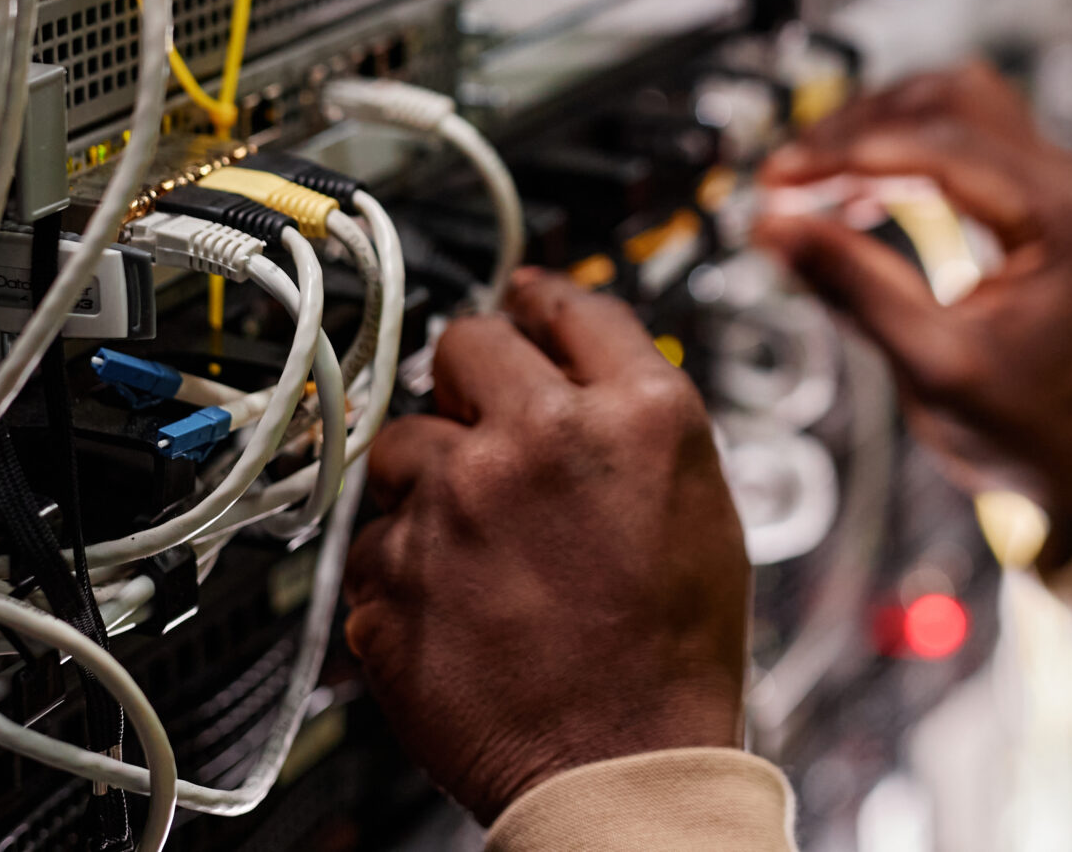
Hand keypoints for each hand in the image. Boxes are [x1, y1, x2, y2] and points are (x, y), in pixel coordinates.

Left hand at [342, 271, 749, 821]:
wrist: (619, 766)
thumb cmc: (670, 656)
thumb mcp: (700, 504)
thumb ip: (635, 418)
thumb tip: (582, 370)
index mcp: (636, 413)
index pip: (567, 306)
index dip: (539, 303)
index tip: (520, 304)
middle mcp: (540, 438)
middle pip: (467, 342)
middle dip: (470, 375)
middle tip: (481, 417)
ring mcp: (456, 500)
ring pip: (401, 437)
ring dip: (426, 472)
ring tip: (471, 532)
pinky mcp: (395, 568)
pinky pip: (371, 534)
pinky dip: (397, 557)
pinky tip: (446, 592)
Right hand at [753, 61, 1071, 561]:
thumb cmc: (1034, 428)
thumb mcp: (934, 367)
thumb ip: (855, 290)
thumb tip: (775, 228)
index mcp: (1061, 217)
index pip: (940, 143)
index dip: (847, 151)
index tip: (779, 178)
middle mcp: (1067, 185)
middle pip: (951, 99)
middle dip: (860, 126)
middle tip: (789, 173)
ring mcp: (1055, 188)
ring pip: (956, 108)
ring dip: (881, 130)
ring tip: (813, 179)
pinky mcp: (1035, 202)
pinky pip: (964, 143)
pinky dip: (904, 155)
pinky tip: (853, 197)